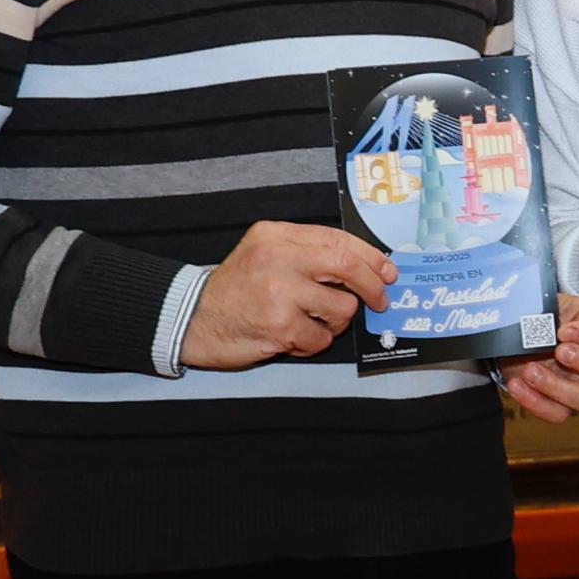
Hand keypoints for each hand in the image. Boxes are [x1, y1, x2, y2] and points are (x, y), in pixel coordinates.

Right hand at [181, 220, 392, 367]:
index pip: (338, 240)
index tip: (387, 271)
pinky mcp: (280, 326)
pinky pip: (322, 338)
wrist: (191, 318)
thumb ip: (307, 252)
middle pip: (348, 267)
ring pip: (342, 308)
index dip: (371, 257)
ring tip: (312, 322)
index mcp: (277, 236)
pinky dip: (315, 342)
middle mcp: (278, 259)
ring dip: (335, 322)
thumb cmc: (236, 289)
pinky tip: (293, 338)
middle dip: (373, 286)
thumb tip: (366, 266)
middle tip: (380, 300)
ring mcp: (279, 293)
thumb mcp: (264, 254)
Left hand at [499, 291, 578, 422]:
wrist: (506, 338)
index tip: (564, 330)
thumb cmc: (532, 318)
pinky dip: (536, 402)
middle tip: (560, 352)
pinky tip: (518, 384)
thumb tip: (549, 315)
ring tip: (530, 371)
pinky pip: (559, 414)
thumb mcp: (546, 302)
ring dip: (559, 387)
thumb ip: (555, 304)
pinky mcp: (561, 405)